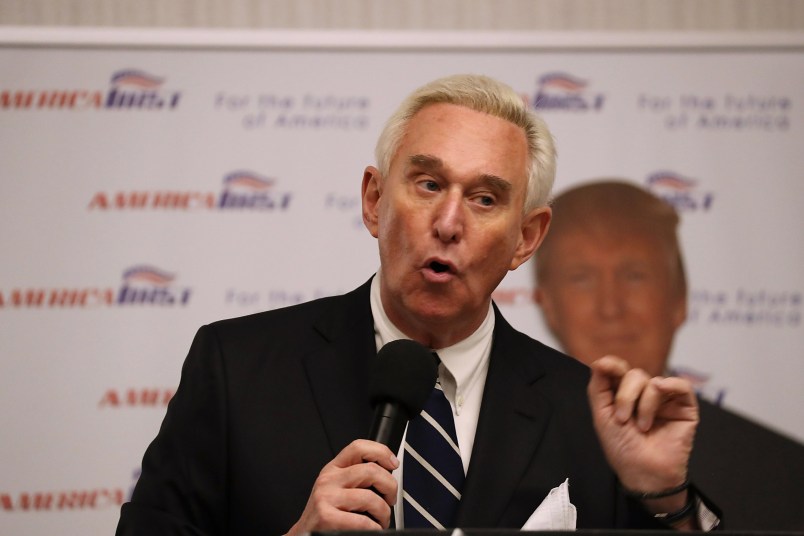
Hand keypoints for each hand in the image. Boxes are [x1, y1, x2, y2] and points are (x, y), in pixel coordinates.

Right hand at [286, 439, 398, 535]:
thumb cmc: (325, 515)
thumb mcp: (336, 488)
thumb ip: (356, 478)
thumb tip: (387, 476)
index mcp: (333, 469)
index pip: (358, 447)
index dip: (381, 452)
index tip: (393, 463)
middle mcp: (328, 480)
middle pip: (371, 470)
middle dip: (390, 487)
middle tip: (390, 499)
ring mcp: (326, 497)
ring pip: (370, 498)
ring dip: (384, 513)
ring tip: (381, 520)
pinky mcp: (327, 517)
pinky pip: (363, 521)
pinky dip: (375, 528)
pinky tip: (372, 529)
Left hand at [588, 356, 697, 504]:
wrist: (643, 472)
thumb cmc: (622, 448)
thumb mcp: (602, 415)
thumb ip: (599, 386)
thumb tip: (600, 360)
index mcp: (623, 394)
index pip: (619, 370)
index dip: (613, 366)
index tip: (605, 367)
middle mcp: (644, 394)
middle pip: (635, 375)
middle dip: (625, 395)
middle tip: (622, 419)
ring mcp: (665, 400)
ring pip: (654, 381)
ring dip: (644, 404)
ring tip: (642, 427)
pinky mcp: (685, 408)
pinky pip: (681, 386)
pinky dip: (670, 384)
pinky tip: (661, 391)